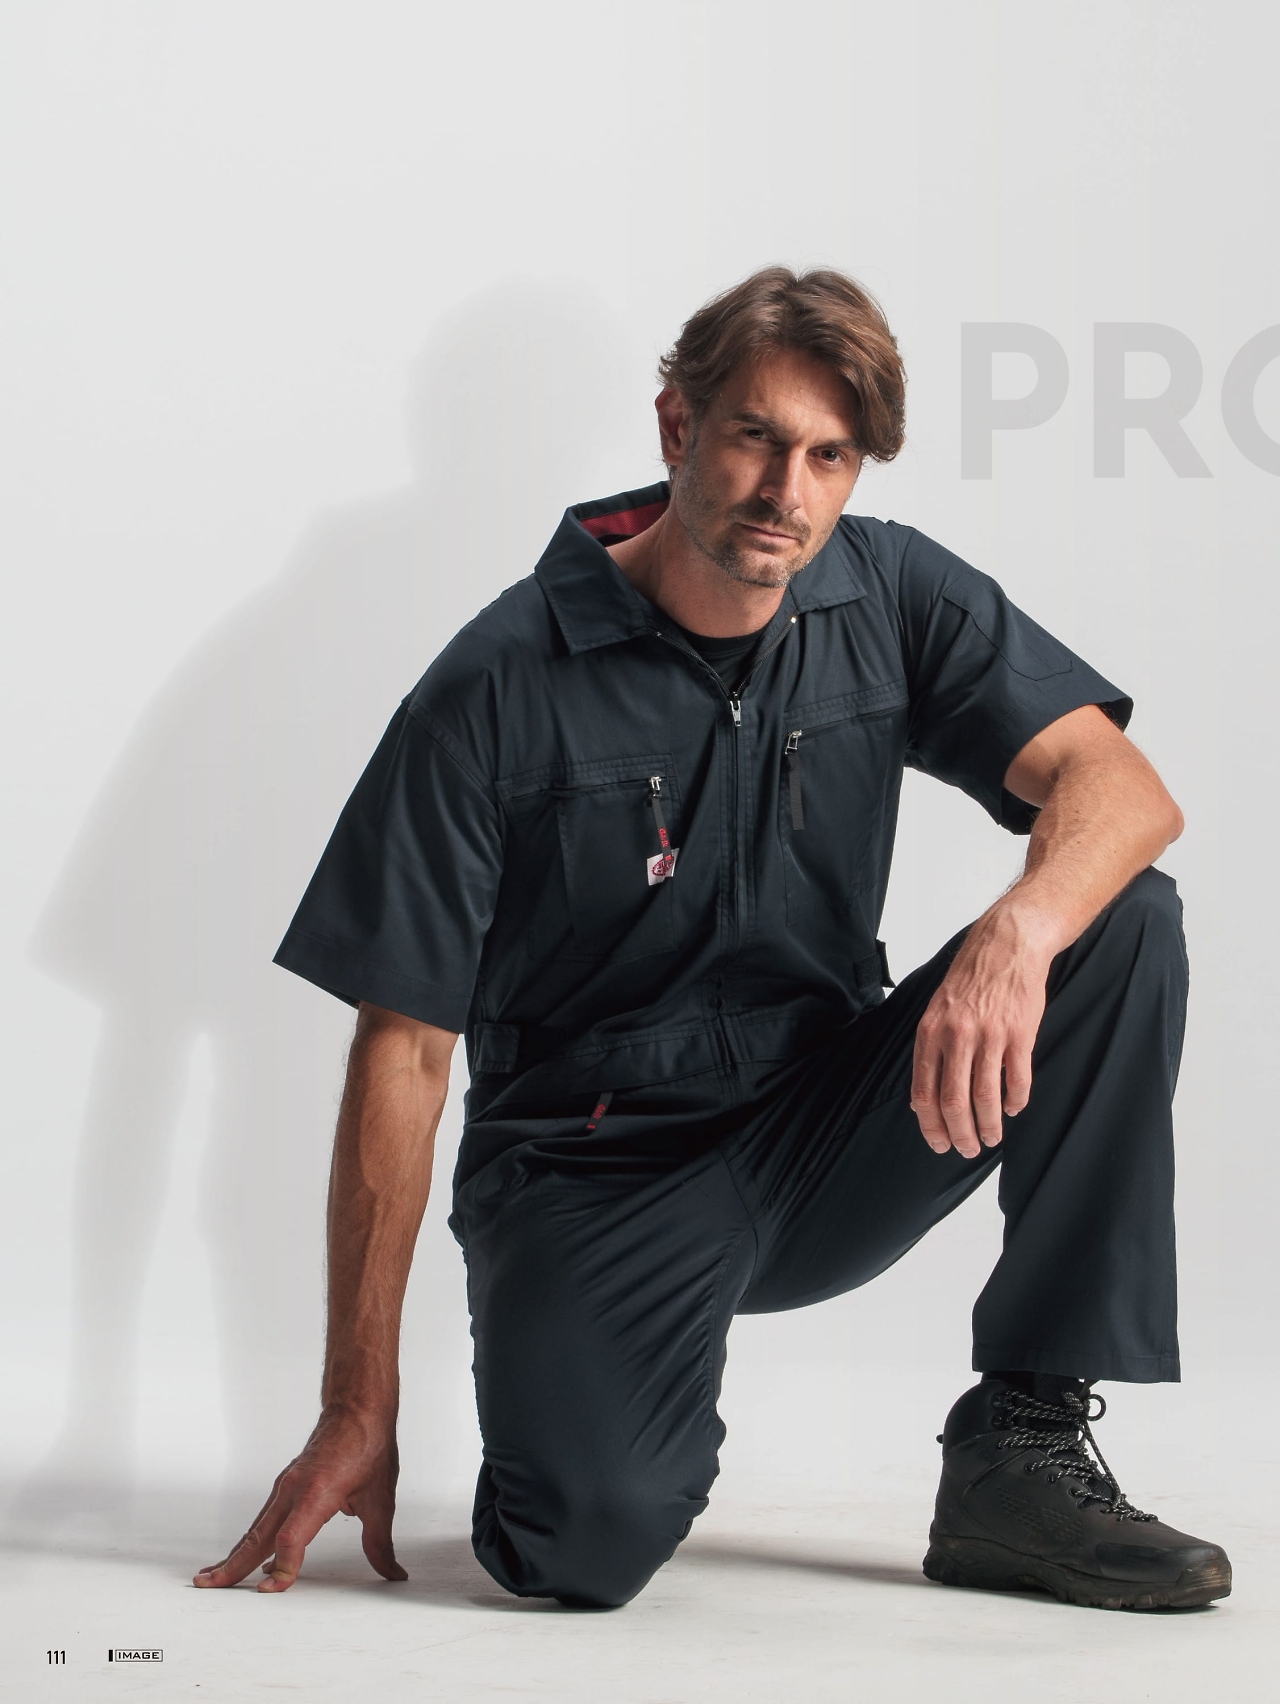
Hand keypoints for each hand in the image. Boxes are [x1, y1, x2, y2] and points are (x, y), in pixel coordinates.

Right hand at [193, 1405, 406, 1592]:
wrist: (358, 1409)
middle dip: (233, 1564)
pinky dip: (251, 1540)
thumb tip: (392, 1573)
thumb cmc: (369, 1447)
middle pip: (258, 1536)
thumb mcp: (381, 1499)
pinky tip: (246, 1558)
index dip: (283, 1568)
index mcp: (317, 1492)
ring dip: (235, 1554)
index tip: (273, 1588)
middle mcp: (294, 1489)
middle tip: (208, 1586)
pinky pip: (264, 1518)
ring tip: (213, 1577)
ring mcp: (286, 1486)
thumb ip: (380, 1543)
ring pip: (256, 1528)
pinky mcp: (285, 1486)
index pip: (291, 1539)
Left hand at [910, 900, 1056, 1158]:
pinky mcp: (1020, 1034)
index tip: (939, 1144)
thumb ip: (930, 1052)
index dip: (931, 1125)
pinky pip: (1017, 1080)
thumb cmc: (971, 979)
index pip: (924, 1092)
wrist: (1007, 945)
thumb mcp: (936, 1010)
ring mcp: (990, 1036)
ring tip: (992, 1138)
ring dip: (989, 1126)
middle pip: (954, 1102)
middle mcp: (957, 1036)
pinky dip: (1016, 1101)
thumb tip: (922, 1099)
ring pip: (986, 1097)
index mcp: (931, 1032)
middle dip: (960, 1134)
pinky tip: (1014, 1109)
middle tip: (968, 1149)